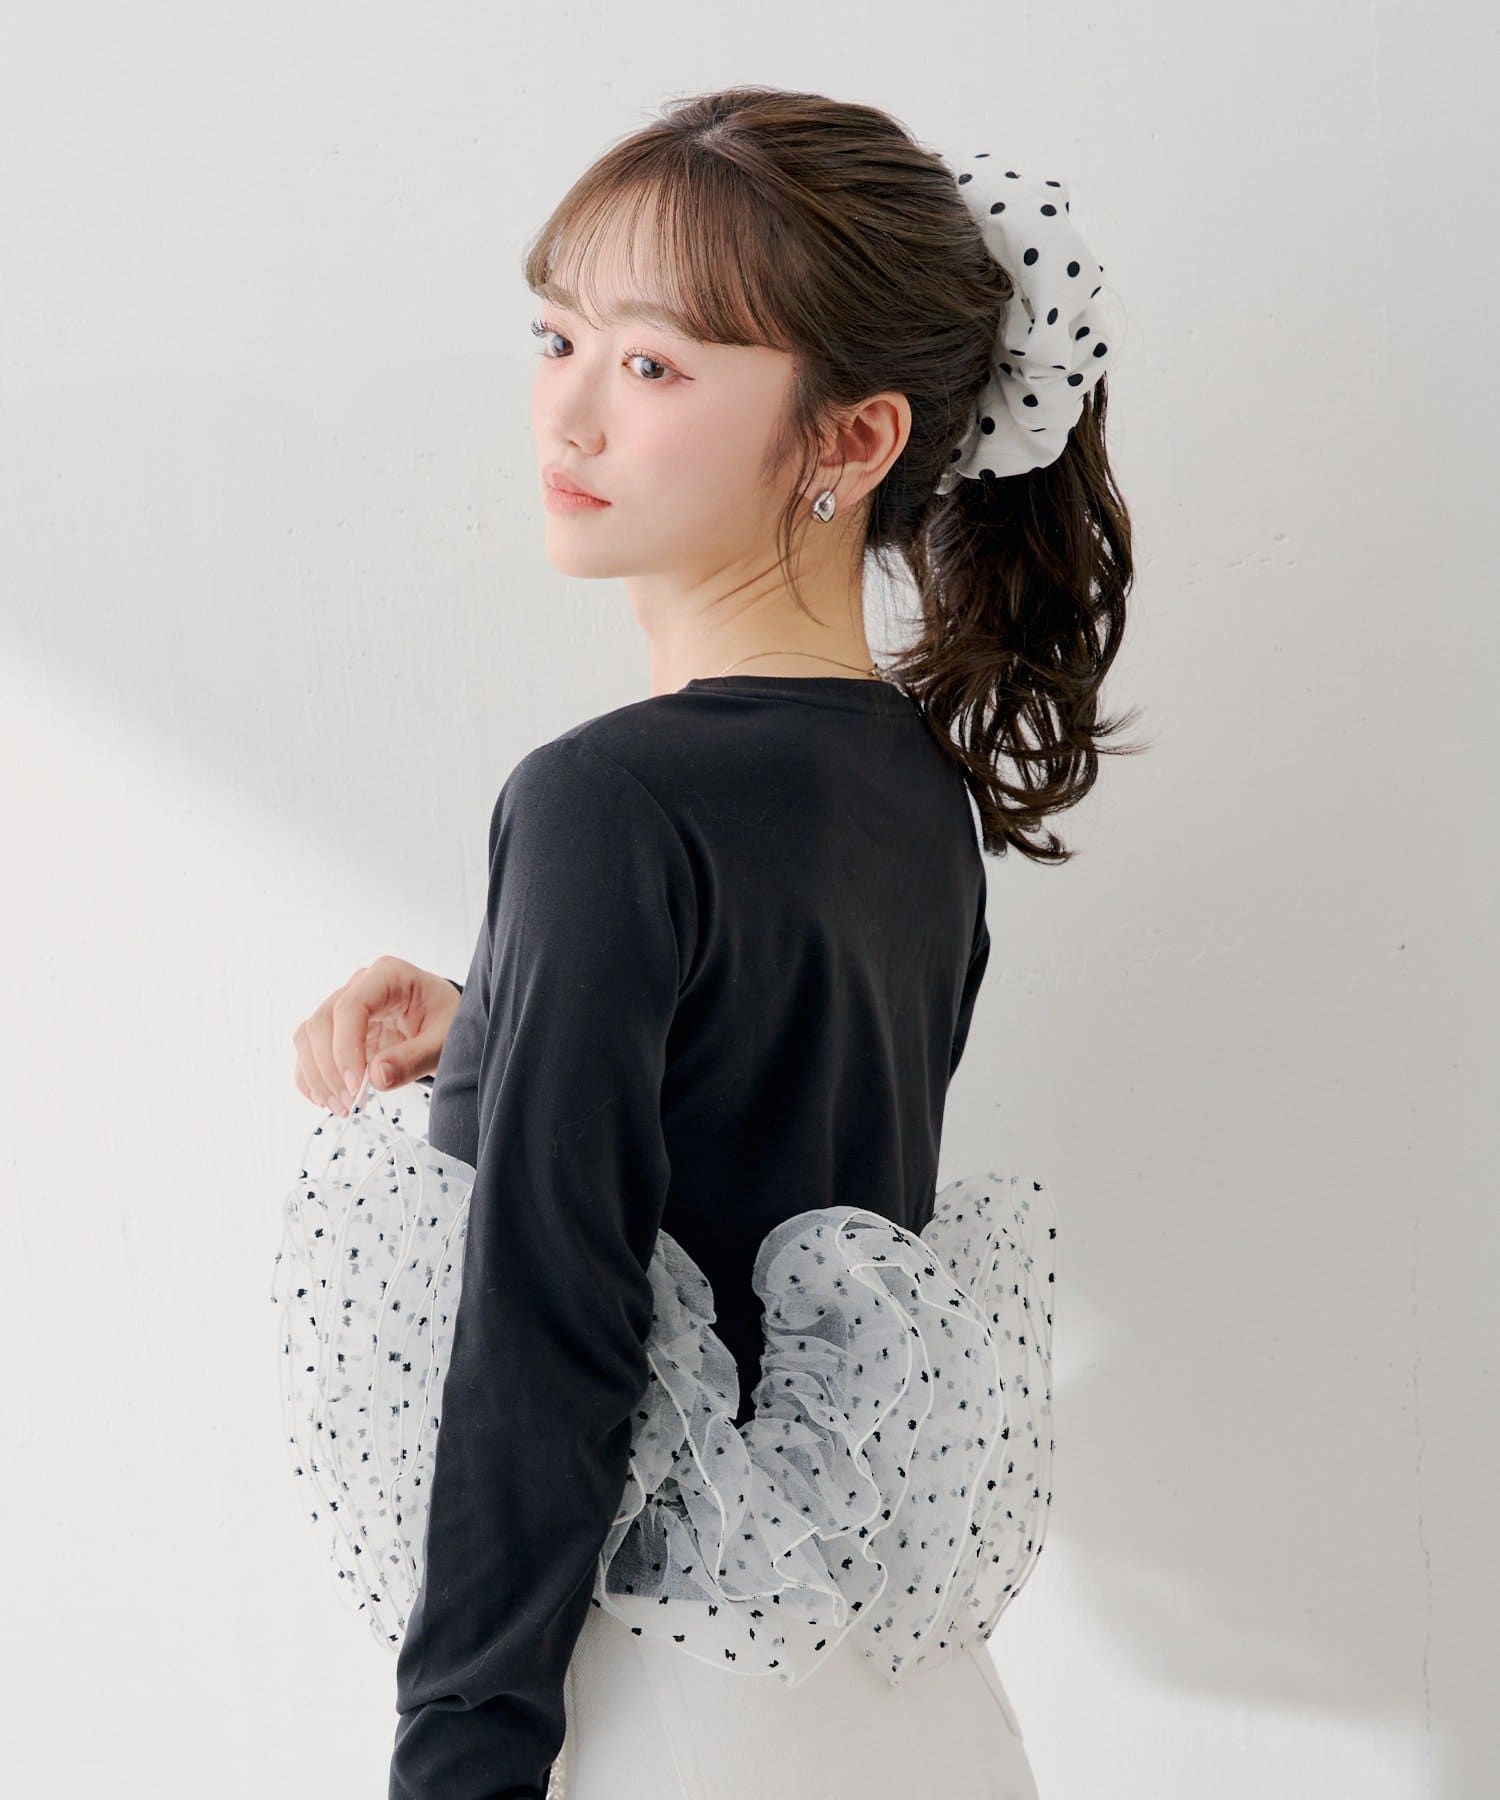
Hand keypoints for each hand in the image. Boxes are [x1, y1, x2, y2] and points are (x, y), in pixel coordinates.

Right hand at [290, 956, 462, 1112]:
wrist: (445, 1021)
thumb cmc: (446, 1022)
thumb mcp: (443, 1041)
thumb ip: (414, 1058)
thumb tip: (376, 1077)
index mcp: (388, 976)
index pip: (351, 1006)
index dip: (346, 1047)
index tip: (356, 1085)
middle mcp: (359, 985)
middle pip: (322, 1021)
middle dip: (329, 1068)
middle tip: (350, 1102)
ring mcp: (343, 1005)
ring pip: (308, 1036)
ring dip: (317, 1076)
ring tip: (341, 1107)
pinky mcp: (335, 1029)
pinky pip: (309, 1050)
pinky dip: (311, 1078)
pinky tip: (327, 1100)